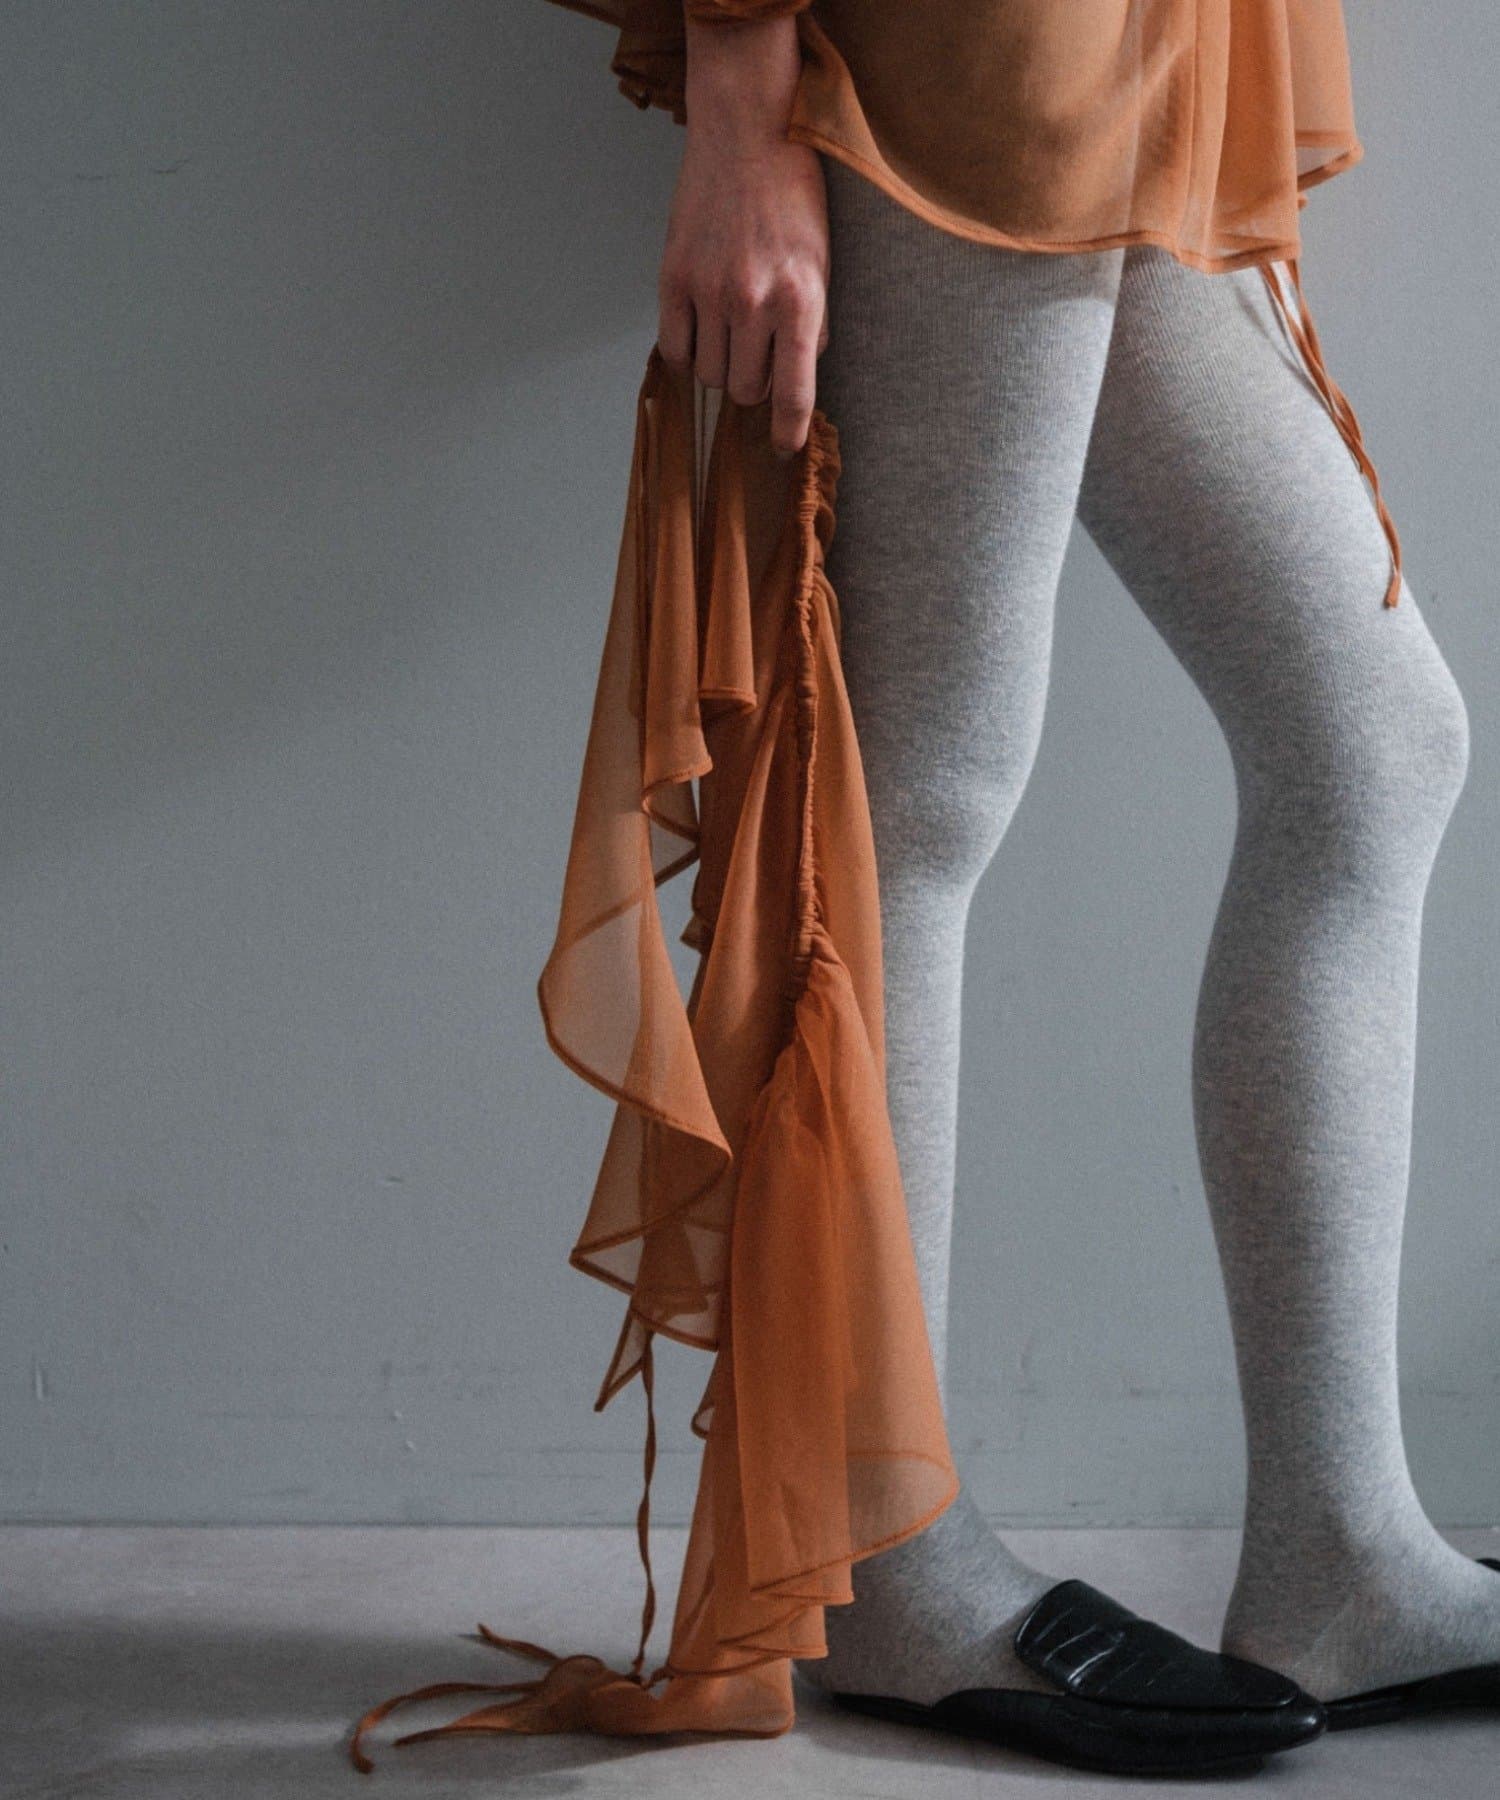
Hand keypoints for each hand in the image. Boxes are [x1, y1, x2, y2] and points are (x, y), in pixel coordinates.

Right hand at [657, 17, 829, 456]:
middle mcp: (754, 301)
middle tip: (757, 356)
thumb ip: (812, 323)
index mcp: (801, 300)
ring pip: (708, 376)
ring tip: (729, 333)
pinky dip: (686, 353)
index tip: (784, 449)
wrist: (747, 131)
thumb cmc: (793, 194)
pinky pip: (675, 350)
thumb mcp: (822, 261)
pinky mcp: (674, 277)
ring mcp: (710, 290)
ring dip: (719, 367)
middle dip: (752, 385)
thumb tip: (798, 376)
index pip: (794, 393)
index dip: (789, 432)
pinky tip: (699, 331)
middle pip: (744, 391)